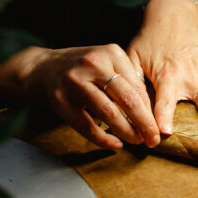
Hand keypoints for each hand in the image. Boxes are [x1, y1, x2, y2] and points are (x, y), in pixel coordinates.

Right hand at [12, 43, 161, 150]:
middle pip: (127, 99)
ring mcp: (75, 82)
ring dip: (126, 131)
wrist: (40, 68)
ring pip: (108, 113)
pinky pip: (87, 125)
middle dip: (144, 123)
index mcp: (111, 53)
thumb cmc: (80, 69)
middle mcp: (94, 64)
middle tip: (153, 140)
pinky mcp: (61, 100)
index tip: (157, 127)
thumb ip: (126, 81)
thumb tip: (150, 112)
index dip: (149, 111)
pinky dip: (103, 138)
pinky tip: (115, 144)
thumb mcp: (105, 64)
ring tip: (136, 142)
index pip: (137, 87)